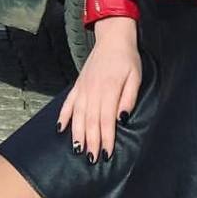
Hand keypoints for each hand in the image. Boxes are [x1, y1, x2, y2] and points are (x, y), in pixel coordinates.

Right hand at [56, 17, 139, 161]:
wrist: (112, 38)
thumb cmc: (127, 58)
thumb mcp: (136, 76)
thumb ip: (129, 97)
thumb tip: (122, 118)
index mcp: (109, 88)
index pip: (107, 118)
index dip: (106, 137)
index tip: (106, 153)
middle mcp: (93, 90)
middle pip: (91, 120)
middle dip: (91, 141)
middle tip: (92, 159)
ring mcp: (83, 87)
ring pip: (78, 115)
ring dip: (77, 133)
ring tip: (77, 150)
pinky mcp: (77, 84)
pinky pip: (68, 103)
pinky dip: (63, 116)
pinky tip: (60, 129)